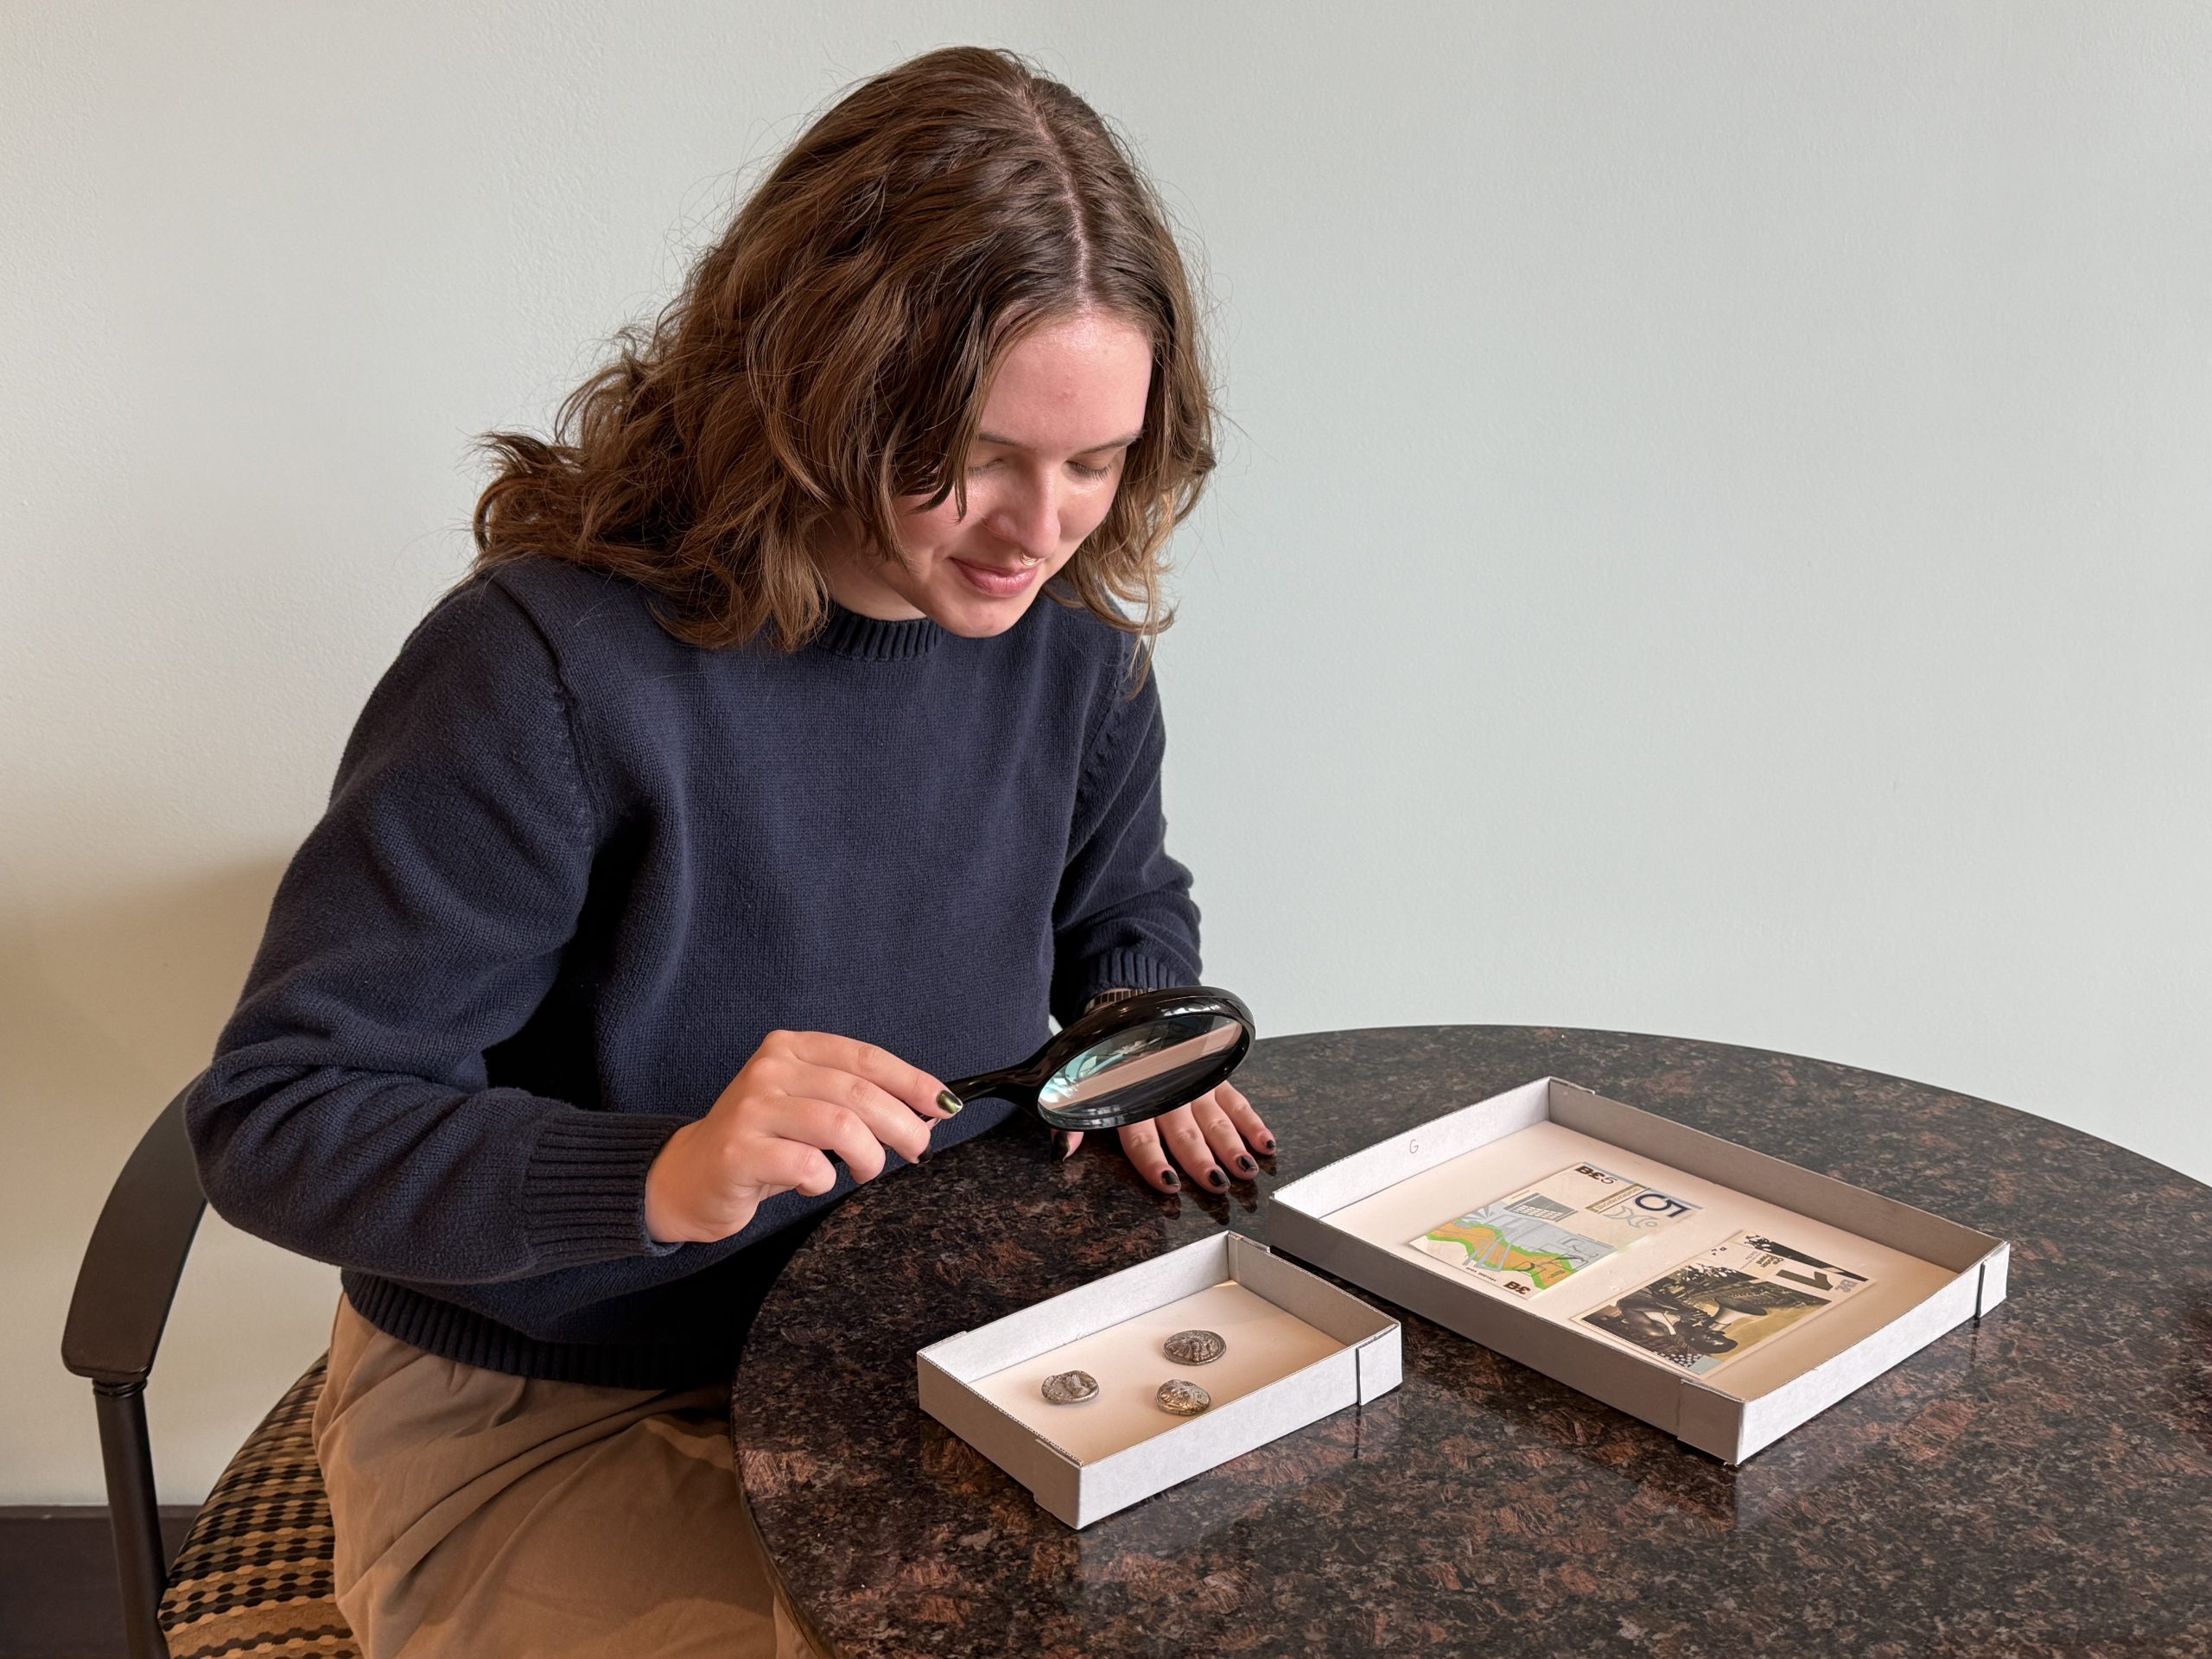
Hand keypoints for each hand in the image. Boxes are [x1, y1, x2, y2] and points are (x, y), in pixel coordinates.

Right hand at [644, 1030, 957, 1243]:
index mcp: (790, 1048)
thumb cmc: (762, 1142)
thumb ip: (856, 1099)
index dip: (912, 1081)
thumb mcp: (808, 1106)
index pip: (866, 1057)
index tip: (945, 1104)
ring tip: (865, 1171)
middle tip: (917, 1149)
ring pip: (840, 1126)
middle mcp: (769, 1069)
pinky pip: (808, 1165)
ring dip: (870, 1156)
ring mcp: (751, 1109)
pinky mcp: (739, 1151)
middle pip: (859, 1092)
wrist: (689, 1177)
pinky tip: (816, 1183)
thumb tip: (927, 1107)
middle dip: (903, 1124)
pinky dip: (825, 1180)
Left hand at [1054, 1080, 1273, 1194]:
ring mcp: (1193, 1084)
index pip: (1141, 1138)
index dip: (1154, 1161)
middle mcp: (1164, 1094)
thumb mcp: (1082, 1091)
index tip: (1169, 1184)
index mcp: (1130, 1101)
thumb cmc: (1107, 1063)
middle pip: (1184, 1134)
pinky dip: (1252, 1121)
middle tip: (1218, 1184)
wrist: (1130, 1014)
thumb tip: (1061, 1153)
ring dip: (1232, 1145)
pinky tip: (1266, 1144)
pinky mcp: (1214, 1075)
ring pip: (1214, 1120)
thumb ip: (1070, 1124)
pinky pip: (1235, 1100)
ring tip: (1245, 1170)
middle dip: (1202, 1160)